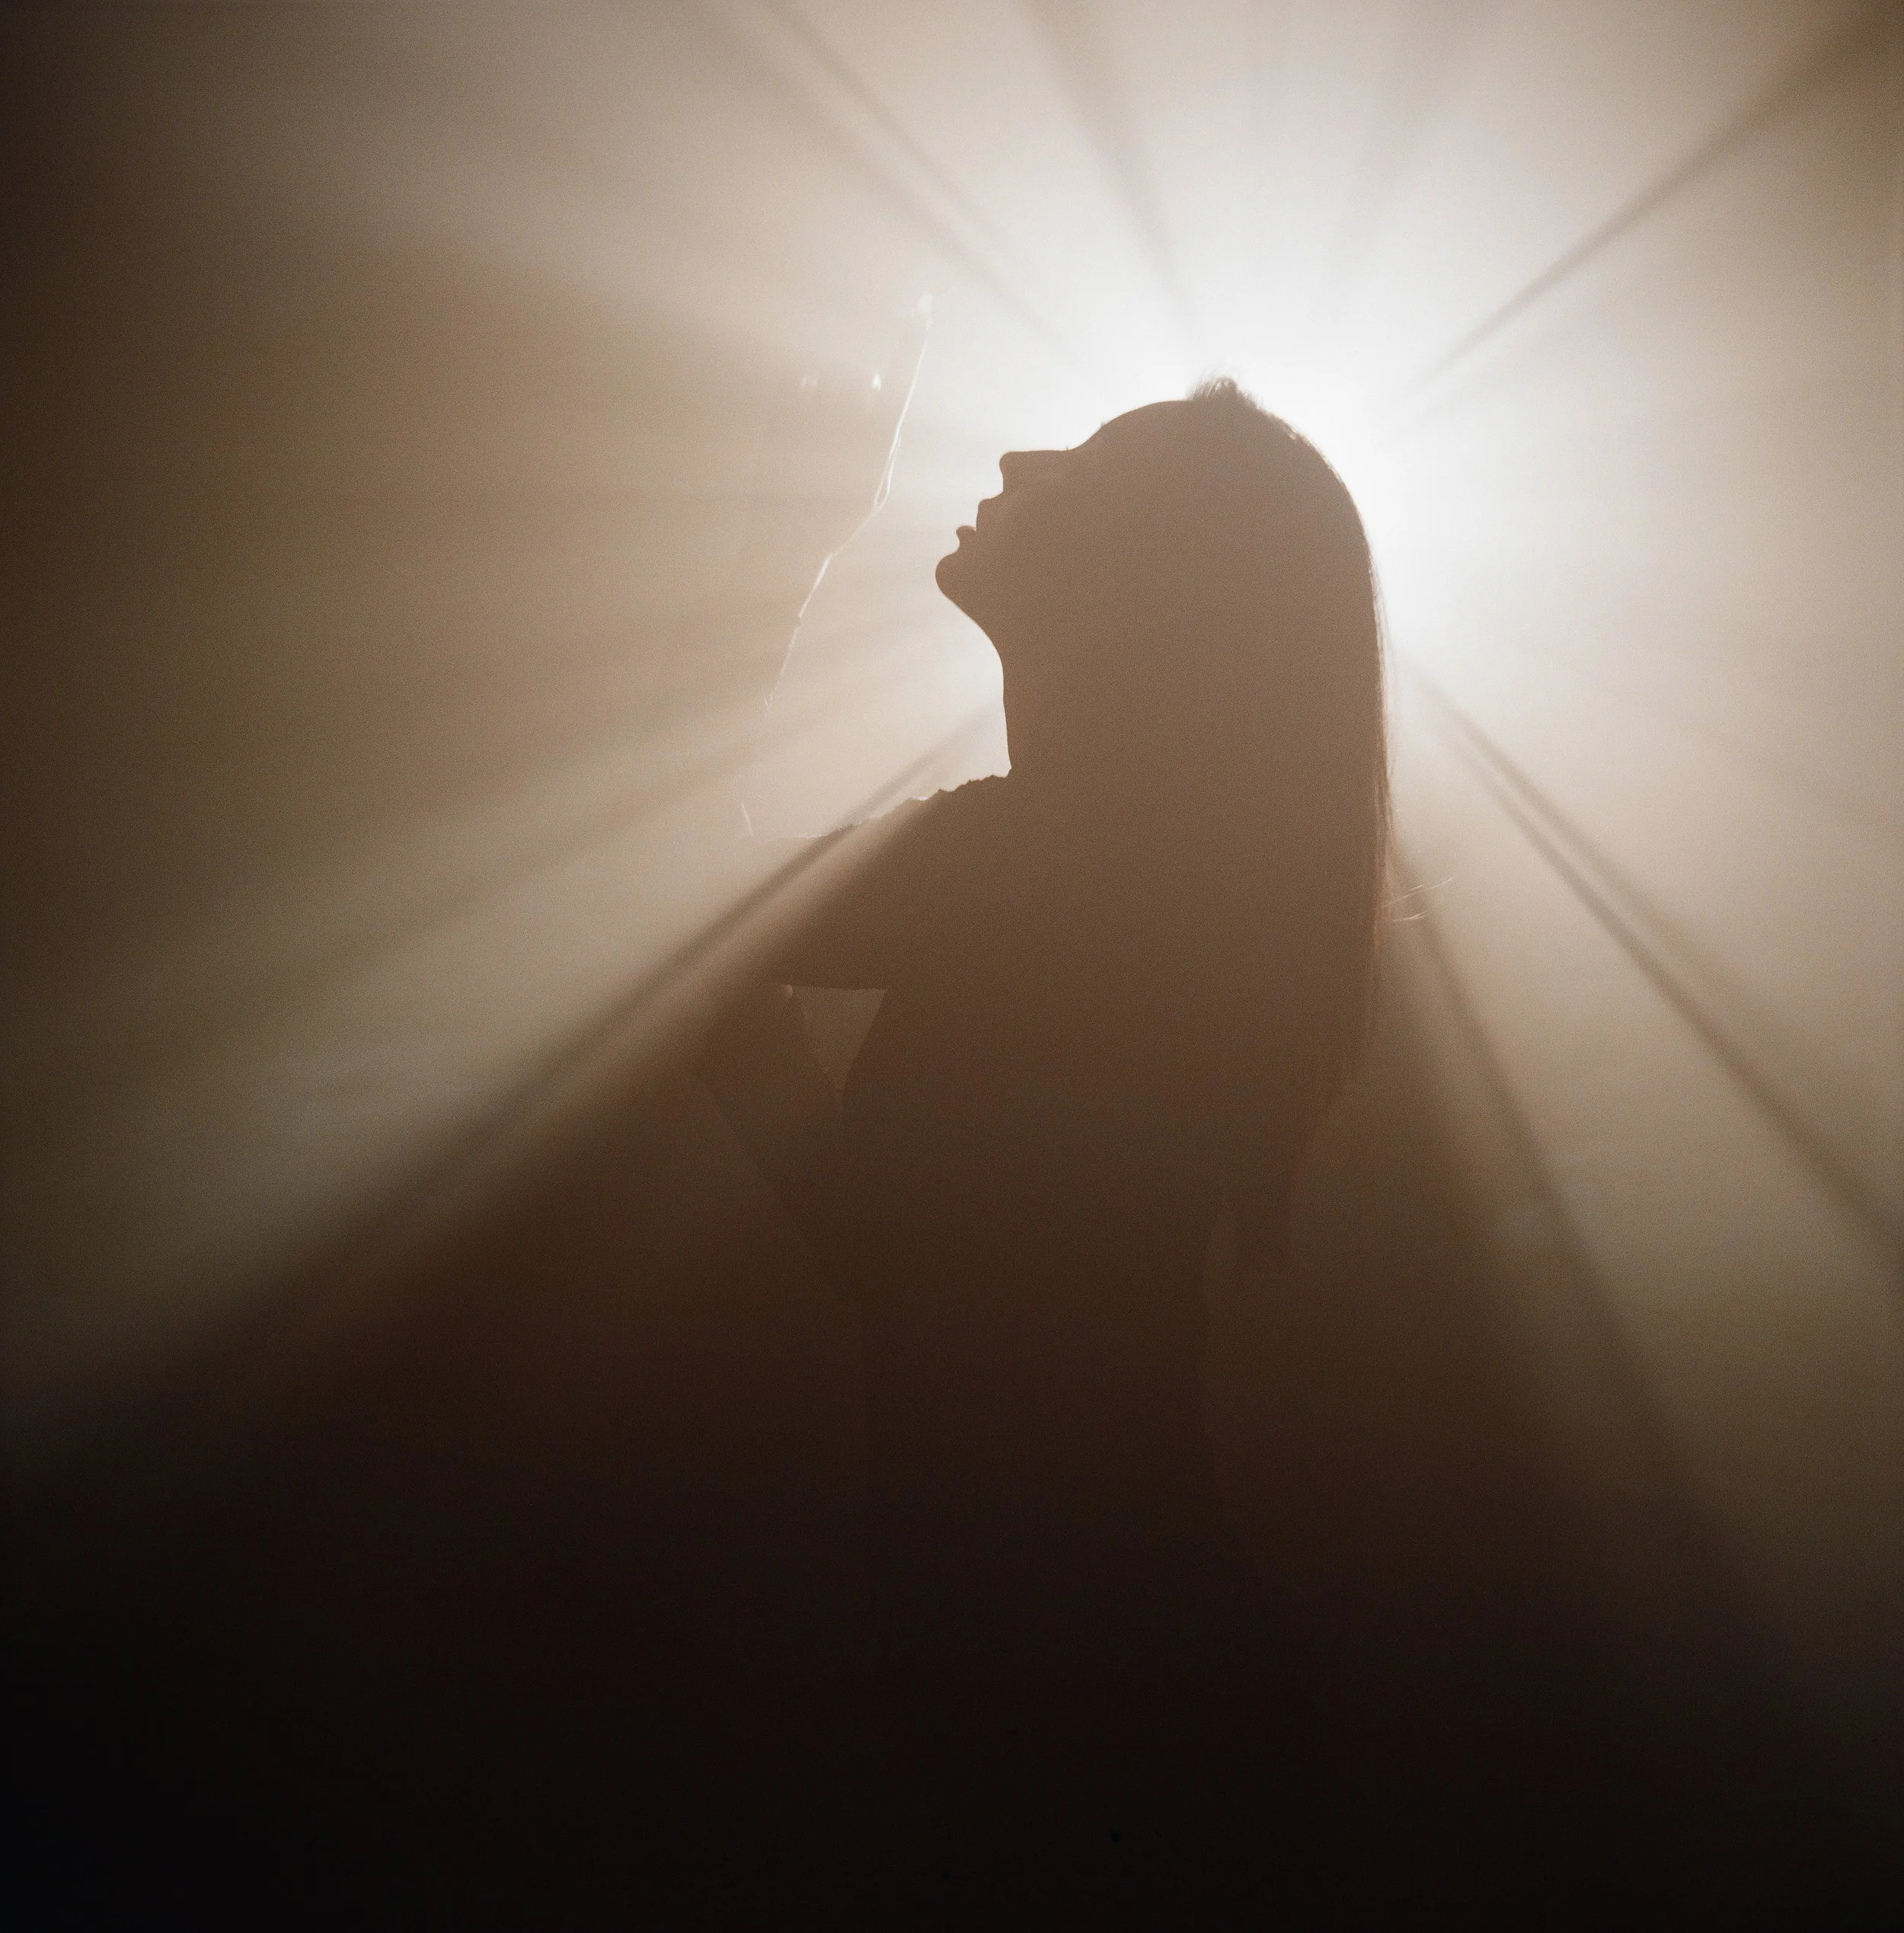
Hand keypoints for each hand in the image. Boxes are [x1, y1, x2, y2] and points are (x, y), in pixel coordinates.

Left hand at [732, 298, 931, 614]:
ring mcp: (811, 414)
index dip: (913, 341)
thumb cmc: (835, 521)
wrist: (783, 544)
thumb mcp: (875, 492)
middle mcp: (849, 420)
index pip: (904, 378)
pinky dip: (797, 401)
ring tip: (810, 446)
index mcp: (879, 441)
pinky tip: (793, 437)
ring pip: (828, 379)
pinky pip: (796, 381)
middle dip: (858, 397)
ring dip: (824, 403)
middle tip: (841, 438)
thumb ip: (888, 449)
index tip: (923, 306)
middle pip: (864, 379)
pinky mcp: (779, 413)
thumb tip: (890, 417)